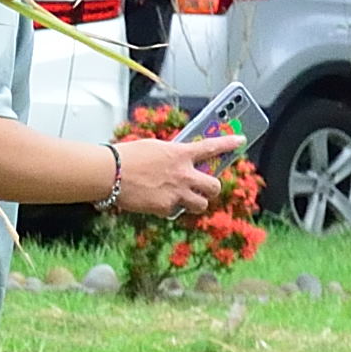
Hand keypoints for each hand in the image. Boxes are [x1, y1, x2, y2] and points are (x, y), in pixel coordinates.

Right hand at [106, 129, 225, 218]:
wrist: (109, 173)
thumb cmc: (126, 157)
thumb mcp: (154, 148)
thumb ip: (173, 154)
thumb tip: (181, 160)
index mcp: (181, 154)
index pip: (213, 147)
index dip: (230, 143)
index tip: (240, 141)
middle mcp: (184, 174)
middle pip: (215, 186)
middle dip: (212, 188)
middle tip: (204, 187)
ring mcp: (177, 193)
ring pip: (201, 204)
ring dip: (196, 202)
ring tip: (184, 198)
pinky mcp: (165, 208)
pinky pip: (176, 211)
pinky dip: (170, 208)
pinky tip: (157, 201)